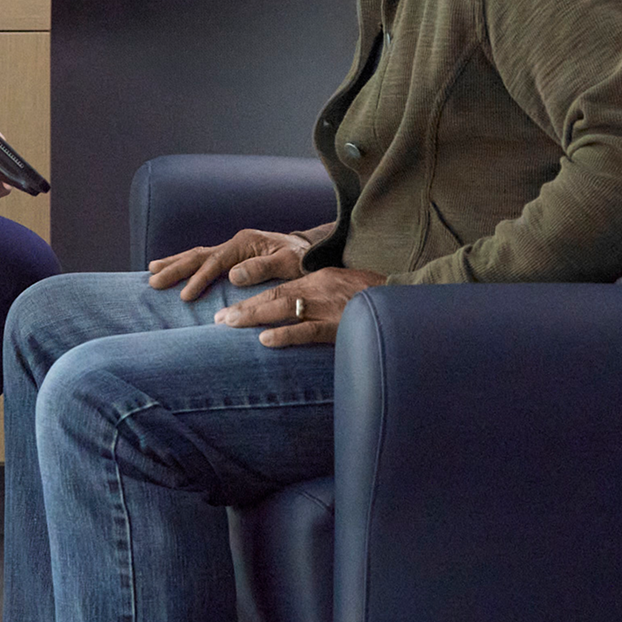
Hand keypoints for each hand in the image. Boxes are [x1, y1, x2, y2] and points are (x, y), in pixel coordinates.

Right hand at [147, 228, 310, 301]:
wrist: (310, 252)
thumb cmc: (301, 259)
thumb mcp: (289, 263)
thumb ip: (263, 267)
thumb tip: (233, 275)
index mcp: (245, 243)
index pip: (215, 262)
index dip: (199, 279)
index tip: (185, 296)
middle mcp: (235, 244)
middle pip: (198, 255)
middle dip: (175, 268)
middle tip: (153, 281)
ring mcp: (232, 249)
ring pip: (197, 255)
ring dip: (174, 263)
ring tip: (151, 271)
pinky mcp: (232, 257)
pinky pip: (204, 260)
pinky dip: (186, 264)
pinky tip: (172, 269)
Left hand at [212, 266, 388, 346]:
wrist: (403, 298)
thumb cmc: (374, 297)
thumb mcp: (342, 287)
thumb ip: (319, 296)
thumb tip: (296, 310)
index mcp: (318, 280)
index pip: (278, 288)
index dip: (251, 299)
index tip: (227, 310)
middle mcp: (318, 290)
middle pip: (273, 296)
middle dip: (244, 308)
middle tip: (218, 318)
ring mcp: (326, 308)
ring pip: (283, 308)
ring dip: (253, 316)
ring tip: (228, 324)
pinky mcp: (337, 326)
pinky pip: (307, 330)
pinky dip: (285, 334)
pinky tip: (265, 341)